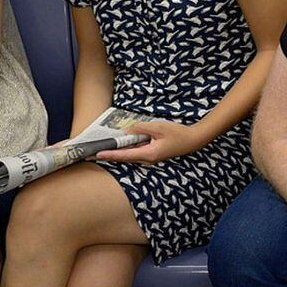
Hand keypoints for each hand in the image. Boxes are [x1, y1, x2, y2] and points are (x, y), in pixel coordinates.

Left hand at [94, 120, 208, 163]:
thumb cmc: (178, 133)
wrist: (194, 139)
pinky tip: (122, 143)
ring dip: (118, 151)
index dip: (109, 154)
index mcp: (148, 154)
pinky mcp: (154, 153)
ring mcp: (151, 156)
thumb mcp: (158, 127)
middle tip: (92, 154)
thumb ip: (141, 128)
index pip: (124, 155)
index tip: (95, 155)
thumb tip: (127, 131)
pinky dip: (128, 148)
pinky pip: (137, 151)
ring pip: (130, 154)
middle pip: (124, 157)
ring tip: (103, 149)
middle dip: (109, 155)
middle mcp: (147, 158)